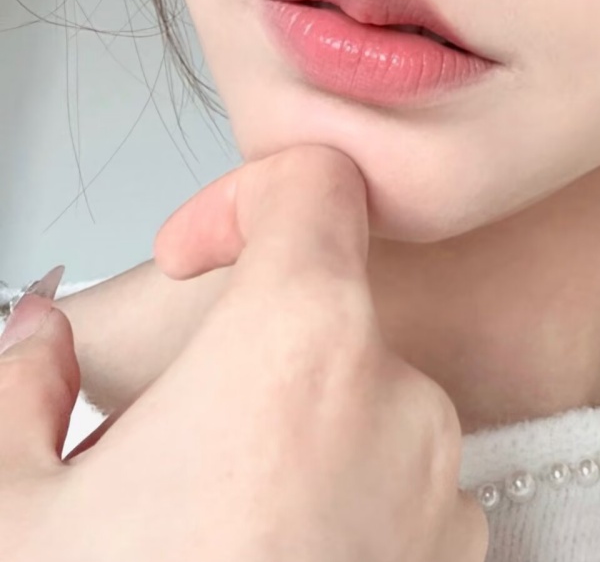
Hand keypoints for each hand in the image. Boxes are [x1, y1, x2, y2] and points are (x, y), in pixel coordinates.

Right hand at [0, 145, 489, 561]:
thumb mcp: (10, 514)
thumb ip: (19, 387)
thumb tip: (40, 339)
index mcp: (297, 349)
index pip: (318, 186)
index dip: (247, 197)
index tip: (198, 252)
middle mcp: (398, 407)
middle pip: (328, 312)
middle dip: (248, 358)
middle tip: (164, 451)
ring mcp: (442, 499)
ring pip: (363, 407)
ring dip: (292, 442)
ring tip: (206, 533)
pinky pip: (401, 492)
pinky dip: (341, 510)